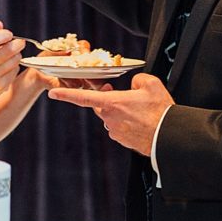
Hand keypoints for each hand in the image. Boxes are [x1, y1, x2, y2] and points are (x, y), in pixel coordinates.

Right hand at [0, 22, 23, 110]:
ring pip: (14, 61)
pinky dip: (14, 67)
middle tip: (20, 42)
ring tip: (11, 55)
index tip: (9, 34)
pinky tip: (7, 67)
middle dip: (17, 44)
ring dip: (16, 56)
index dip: (4, 34)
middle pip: (7, 50)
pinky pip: (14, 72)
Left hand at [48, 72, 173, 153]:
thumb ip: (137, 79)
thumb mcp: (151, 84)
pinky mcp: (122, 141)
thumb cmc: (160, 112)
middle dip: (109, 99)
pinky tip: (142, 122)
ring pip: (111, 117)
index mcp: (112, 103)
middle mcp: (110, 118)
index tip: (53, 94)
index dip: (66, 95)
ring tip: (141, 112)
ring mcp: (115, 131)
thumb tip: (133, 85)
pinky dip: (127, 123)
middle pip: (101, 106)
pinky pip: (119, 128)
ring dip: (122, 112)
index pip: (83, 97)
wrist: (169, 137)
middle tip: (127, 97)